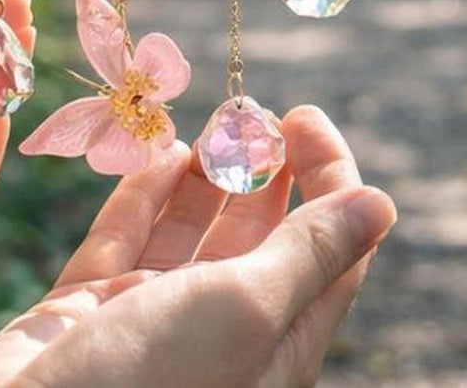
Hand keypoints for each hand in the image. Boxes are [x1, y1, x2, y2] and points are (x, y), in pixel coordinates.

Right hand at [0, 105, 394, 387]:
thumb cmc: (146, 385)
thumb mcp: (244, 311)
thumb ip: (308, 253)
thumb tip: (381, 203)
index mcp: (274, 347)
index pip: (327, 252)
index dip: (328, 179)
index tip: (304, 117)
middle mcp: (218, 335)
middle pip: (259, 237)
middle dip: (264, 168)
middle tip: (253, 106)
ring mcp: (147, 322)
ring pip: (189, 233)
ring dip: (206, 174)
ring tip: (214, 119)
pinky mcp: (85, 313)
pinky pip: (121, 240)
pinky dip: (142, 194)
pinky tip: (159, 152)